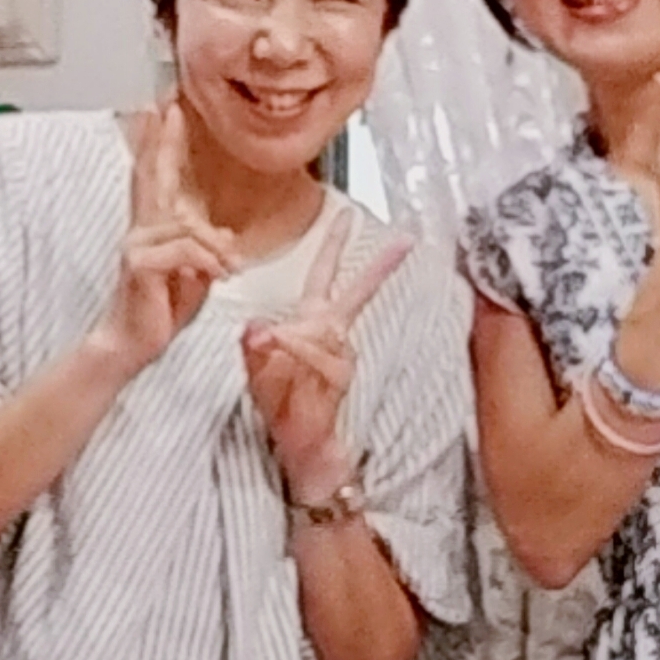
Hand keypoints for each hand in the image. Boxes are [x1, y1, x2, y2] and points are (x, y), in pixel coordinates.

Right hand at [90, 102, 238, 379]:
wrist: (134, 342)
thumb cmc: (160, 310)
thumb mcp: (195, 275)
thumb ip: (206, 251)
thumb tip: (224, 236)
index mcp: (153, 227)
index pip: (153, 176)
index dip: (156, 143)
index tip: (160, 110)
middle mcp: (141, 228)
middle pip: (152, 176)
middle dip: (159, 141)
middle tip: (165, 106)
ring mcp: (136, 243)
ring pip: (188, 226)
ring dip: (215, 250)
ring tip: (228, 269)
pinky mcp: (139, 262)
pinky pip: (185, 250)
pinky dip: (207, 262)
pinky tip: (217, 275)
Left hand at [242, 207, 411, 503]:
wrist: (298, 443)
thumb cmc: (280, 402)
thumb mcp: (255, 365)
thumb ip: (253, 342)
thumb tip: (258, 325)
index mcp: (311, 320)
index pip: (324, 274)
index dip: (334, 244)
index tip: (348, 216)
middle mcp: (332, 331)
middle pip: (358, 290)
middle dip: (379, 264)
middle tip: (406, 239)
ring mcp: (341, 352)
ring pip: (317, 325)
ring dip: (289, 333)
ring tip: (262, 348)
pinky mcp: (341, 374)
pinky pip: (315, 350)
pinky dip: (292, 348)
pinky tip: (274, 348)